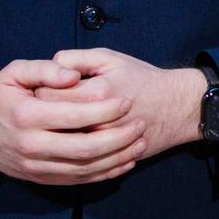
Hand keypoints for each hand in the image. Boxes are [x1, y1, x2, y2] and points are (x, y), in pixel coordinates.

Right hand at [0, 59, 143, 184]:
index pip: (74, 116)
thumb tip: (74, 75)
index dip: (105, 110)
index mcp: (26, 116)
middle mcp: (31, 145)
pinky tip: (125, 162)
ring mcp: (35, 165)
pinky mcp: (39, 178)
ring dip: (117, 157)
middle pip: (84, 147)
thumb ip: (45, 69)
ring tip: (141, 142)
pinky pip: (77, 180)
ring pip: (84, 168)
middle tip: (141, 123)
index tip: (127, 101)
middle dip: (119, 137)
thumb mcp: (14, 72)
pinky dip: (104, 174)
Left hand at [51, 50, 206, 158]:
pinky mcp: (107, 159)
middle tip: (52, 105)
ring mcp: (102, 145)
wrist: (177, 107)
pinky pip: (76, 160)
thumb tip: (51, 64)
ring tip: (62, 122)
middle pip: (49, 122)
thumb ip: (78, 58)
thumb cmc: (143, 79)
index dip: (42, 88)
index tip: (49, 86)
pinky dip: (69, 151)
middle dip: (45, 113)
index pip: (46, 95)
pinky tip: (73, 139)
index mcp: (95, 94)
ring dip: (55, 134)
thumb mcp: (112, 59)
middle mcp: (97, 123)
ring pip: (60, 144)